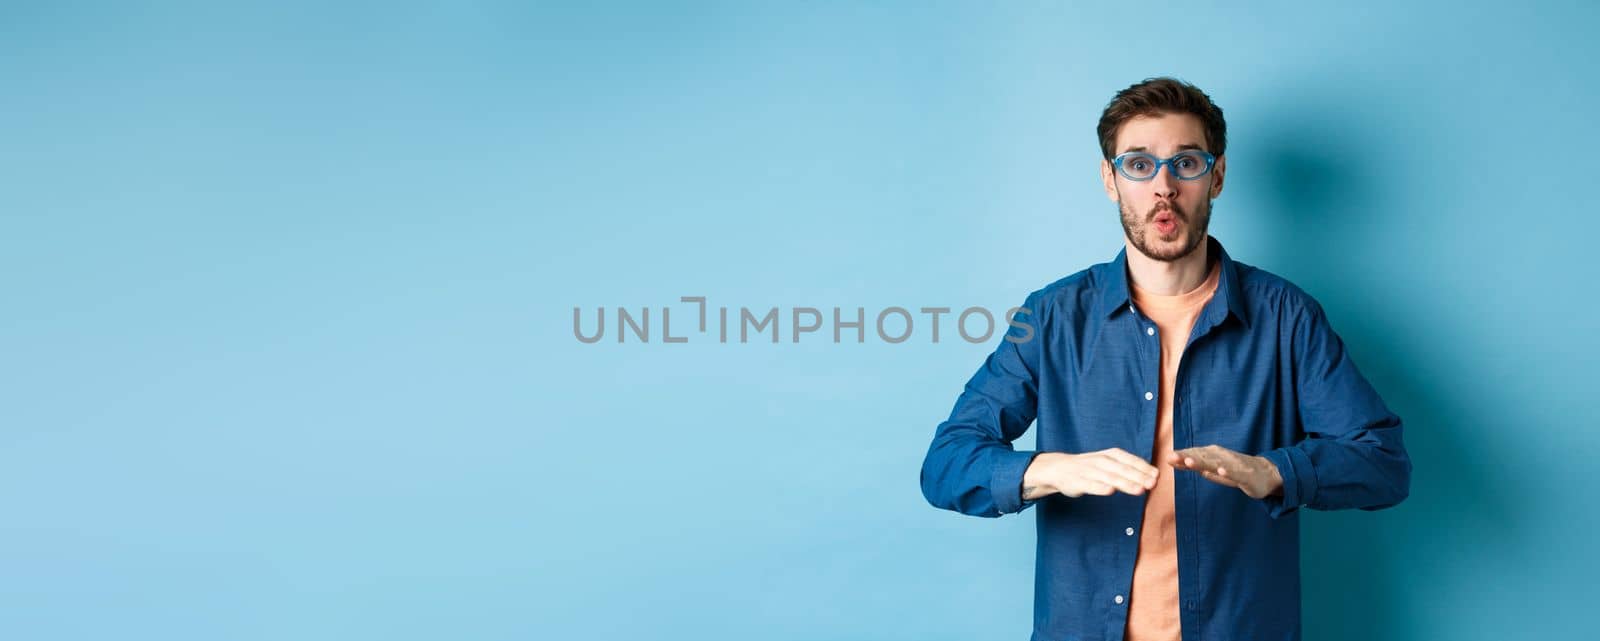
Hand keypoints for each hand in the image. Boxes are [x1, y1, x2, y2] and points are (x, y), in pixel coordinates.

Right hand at [1023, 448, 1159, 499]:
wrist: (1059, 468)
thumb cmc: (1090, 467)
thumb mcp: (1109, 462)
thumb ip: (1128, 468)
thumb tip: (1153, 476)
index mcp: (1111, 455)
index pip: (1131, 460)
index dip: (1144, 468)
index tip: (1158, 476)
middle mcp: (1101, 461)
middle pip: (1123, 469)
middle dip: (1139, 477)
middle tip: (1153, 484)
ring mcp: (1089, 471)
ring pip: (1110, 477)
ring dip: (1125, 483)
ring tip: (1139, 490)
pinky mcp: (1078, 482)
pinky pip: (1090, 485)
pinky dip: (1100, 487)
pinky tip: (1110, 491)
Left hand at [1168, 445, 1283, 498]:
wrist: (1266, 474)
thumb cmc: (1237, 472)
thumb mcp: (1214, 470)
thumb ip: (1198, 466)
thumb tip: (1180, 462)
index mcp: (1214, 456)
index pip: (1195, 455)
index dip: (1181, 457)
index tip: (1167, 458)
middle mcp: (1222, 457)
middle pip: (1201, 457)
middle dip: (1186, 457)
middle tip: (1171, 457)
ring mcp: (1234, 465)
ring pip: (1216, 463)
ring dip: (1203, 462)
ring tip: (1189, 462)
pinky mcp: (1245, 474)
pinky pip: (1236, 472)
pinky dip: (1228, 471)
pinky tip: (1221, 470)